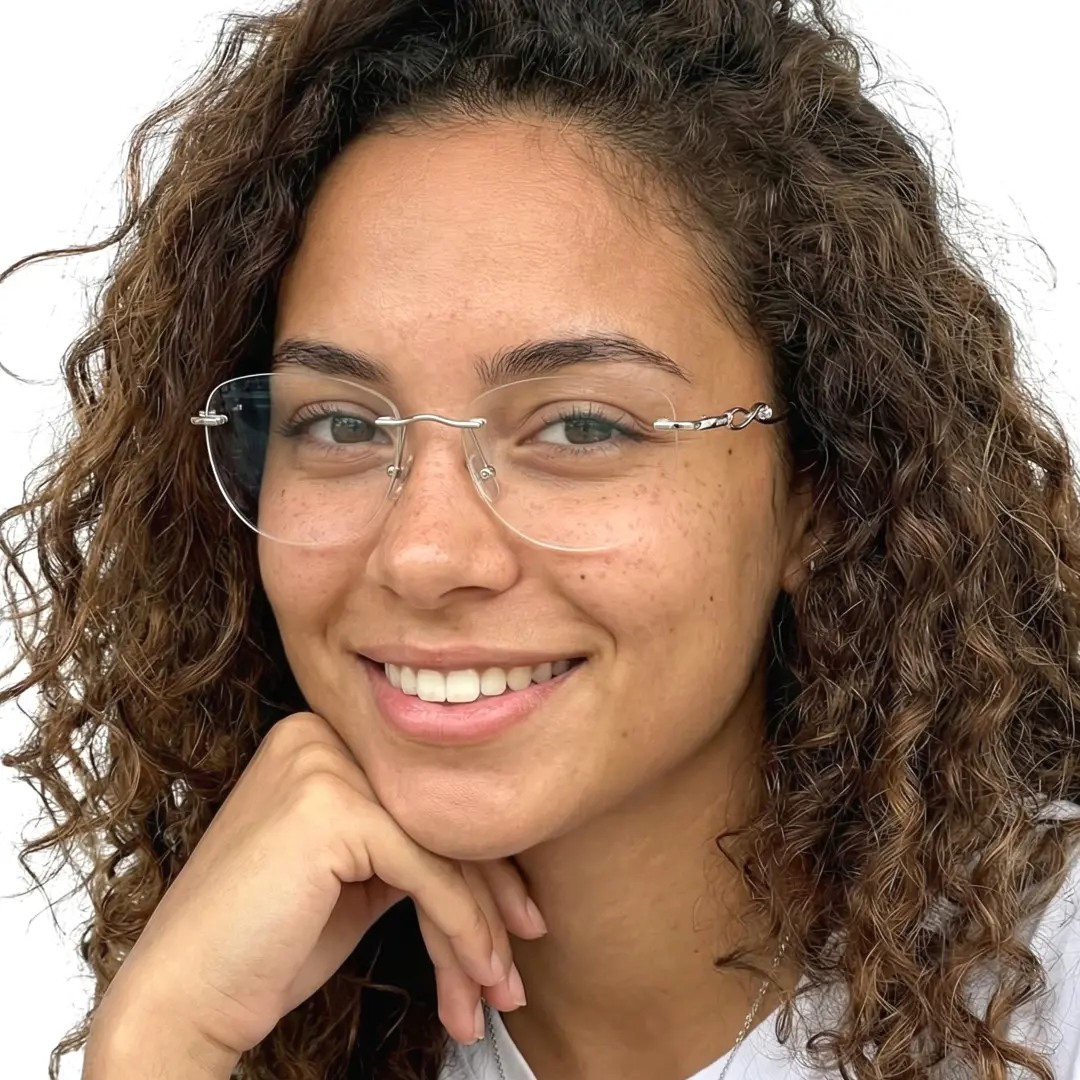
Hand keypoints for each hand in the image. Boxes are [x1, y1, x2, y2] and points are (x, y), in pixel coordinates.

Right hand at [91, 711, 545, 1061]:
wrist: (181, 999)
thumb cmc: (264, 947)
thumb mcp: (355, 877)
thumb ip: (410, 844)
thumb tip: (500, 858)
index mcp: (321, 739)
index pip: (426, 799)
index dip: (483, 866)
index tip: (519, 924)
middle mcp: (320, 735)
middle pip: (440, 819)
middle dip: (490, 902)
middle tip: (514, 970)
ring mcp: (321, 763)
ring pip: (443, 848)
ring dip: (479, 933)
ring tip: (500, 993)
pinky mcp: (330, 806)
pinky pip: (428, 873)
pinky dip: (460, 932)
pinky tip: (474, 981)